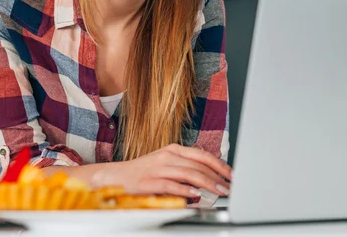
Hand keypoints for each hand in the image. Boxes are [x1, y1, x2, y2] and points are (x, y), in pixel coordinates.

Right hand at [94, 144, 231, 198]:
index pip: (202, 155)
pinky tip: (195, 195)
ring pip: (189, 173)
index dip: (219, 165)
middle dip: (217, 177)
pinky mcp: (150, 182)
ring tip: (219, 191)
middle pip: (199, 165)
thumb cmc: (142, 172)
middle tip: (229, 187)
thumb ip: (185, 166)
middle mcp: (167, 156)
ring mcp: (158, 168)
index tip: (231, 174)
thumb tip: (208, 173)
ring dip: (207, 183)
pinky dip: (185, 190)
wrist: (115, 177)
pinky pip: (171, 185)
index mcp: (173, 150)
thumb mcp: (166, 163)